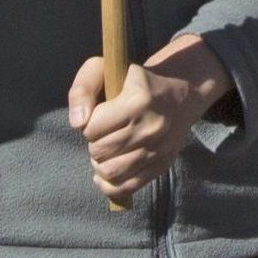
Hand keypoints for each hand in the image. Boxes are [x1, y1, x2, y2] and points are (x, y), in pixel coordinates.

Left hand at [67, 38, 227, 208]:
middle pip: (100, 151)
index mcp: (138, 100)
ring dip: (100, 163)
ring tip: (107, 150)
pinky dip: (110, 186)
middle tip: (104, 133)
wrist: (180, 94)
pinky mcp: (162, 165)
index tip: (100, 116)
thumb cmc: (134, 82)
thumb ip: (82, 89)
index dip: (89, 123)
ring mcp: (159, 149)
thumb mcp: (105, 70)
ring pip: (110, 172)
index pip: (92, 128)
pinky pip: (127, 187)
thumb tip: (77, 123)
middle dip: (94, 143)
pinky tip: (106, 174)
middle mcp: (152, 126)